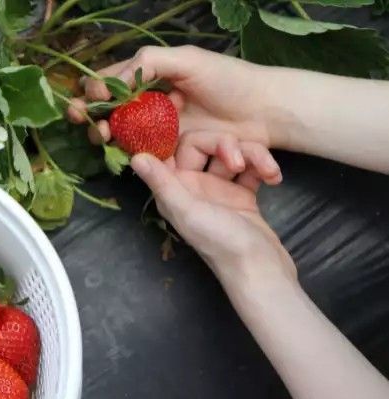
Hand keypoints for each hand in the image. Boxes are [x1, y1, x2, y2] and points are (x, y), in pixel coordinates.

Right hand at [67, 45, 279, 171]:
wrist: (264, 111)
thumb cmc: (228, 79)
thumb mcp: (187, 60)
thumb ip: (149, 62)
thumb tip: (114, 81)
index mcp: (153, 76)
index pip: (114, 80)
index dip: (97, 88)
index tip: (95, 94)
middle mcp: (152, 102)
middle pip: (110, 109)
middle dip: (90, 113)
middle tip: (81, 118)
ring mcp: (159, 128)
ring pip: (120, 131)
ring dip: (103, 132)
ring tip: (99, 134)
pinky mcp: (170, 151)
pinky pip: (141, 151)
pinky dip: (124, 150)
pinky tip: (115, 147)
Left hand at [131, 147, 295, 281]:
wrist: (262, 269)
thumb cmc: (221, 243)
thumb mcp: (187, 211)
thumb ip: (162, 183)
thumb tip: (135, 157)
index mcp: (174, 188)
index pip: (171, 148)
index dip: (179, 135)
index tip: (190, 118)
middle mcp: (193, 186)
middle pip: (204, 143)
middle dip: (225, 144)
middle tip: (237, 162)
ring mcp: (219, 189)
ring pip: (231, 152)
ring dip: (252, 155)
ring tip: (269, 174)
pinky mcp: (243, 194)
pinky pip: (250, 167)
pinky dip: (263, 167)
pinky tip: (274, 179)